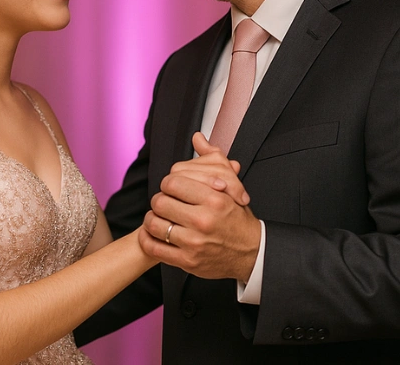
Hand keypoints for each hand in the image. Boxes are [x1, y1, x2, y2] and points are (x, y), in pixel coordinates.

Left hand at [140, 132, 260, 280]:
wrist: (251, 253)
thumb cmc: (237, 218)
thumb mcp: (231, 186)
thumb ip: (213, 159)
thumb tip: (197, 138)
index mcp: (214, 199)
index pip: (173, 181)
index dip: (168, 183)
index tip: (171, 188)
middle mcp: (203, 220)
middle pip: (160, 201)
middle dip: (159, 200)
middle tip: (164, 202)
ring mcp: (194, 243)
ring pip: (154, 224)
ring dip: (151, 220)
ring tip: (158, 218)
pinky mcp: (187, 261)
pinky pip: (154, 248)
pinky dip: (147, 240)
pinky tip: (152, 235)